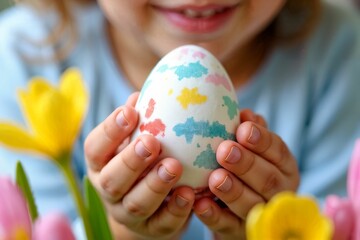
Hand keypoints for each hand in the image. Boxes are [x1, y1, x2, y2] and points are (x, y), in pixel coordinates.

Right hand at [84, 93, 194, 239]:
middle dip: (131, 160)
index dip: (110, 130)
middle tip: (151, 142)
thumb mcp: (135, 139)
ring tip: (174, 166)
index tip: (130, 112)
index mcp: (101, 164)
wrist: (148, 207)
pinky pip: (163, 223)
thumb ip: (140, 119)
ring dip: (155, 185)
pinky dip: (176, 209)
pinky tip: (190, 194)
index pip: (95, 148)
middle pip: (113, 180)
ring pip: (136, 204)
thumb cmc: (142, 161)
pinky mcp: (152, 229)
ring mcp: (129, 213)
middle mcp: (110, 190)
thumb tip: (142, 93)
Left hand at [193, 109, 299, 239]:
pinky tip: (200, 204)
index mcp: (284, 167)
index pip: (278, 151)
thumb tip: (245, 113)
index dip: (262, 141)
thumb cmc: (246, 169)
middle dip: (247, 164)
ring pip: (252, 205)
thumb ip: (250, 133)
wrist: (239, 210)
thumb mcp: (251, 149)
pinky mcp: (239, 232)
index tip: (243, 129)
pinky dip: (215, 216)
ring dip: (233, 191)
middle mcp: (279, 191)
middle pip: (267, 179)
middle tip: (225, 150)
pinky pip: (228, 226)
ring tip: (215, 178)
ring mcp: (261, 215)